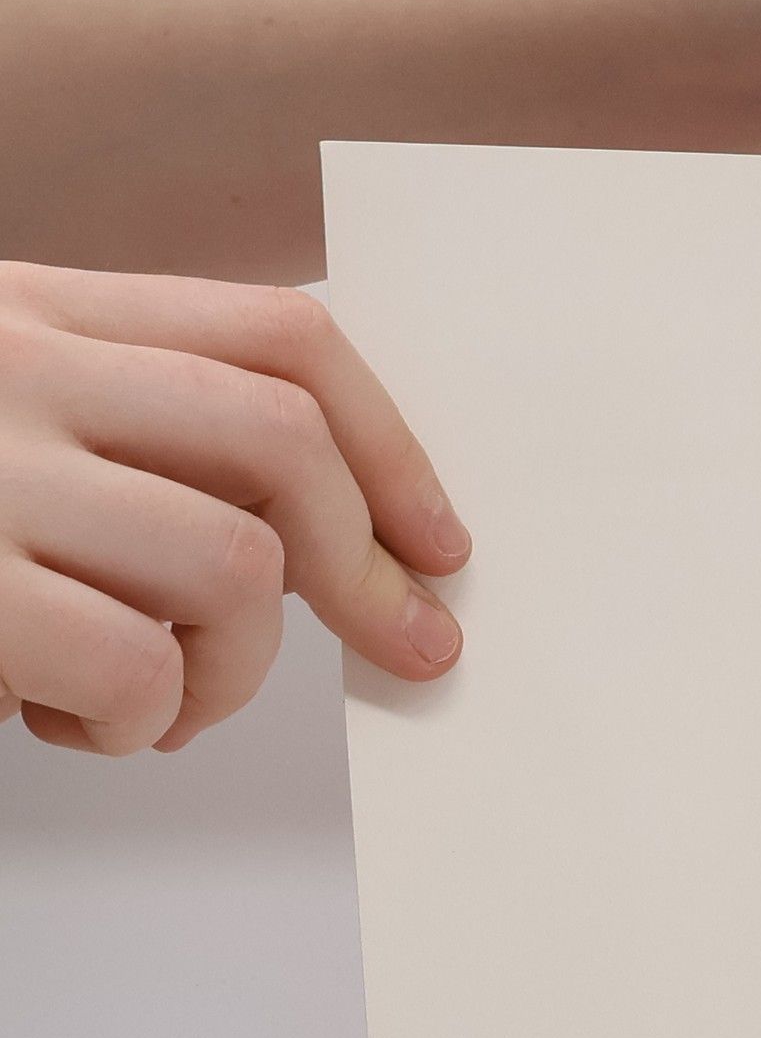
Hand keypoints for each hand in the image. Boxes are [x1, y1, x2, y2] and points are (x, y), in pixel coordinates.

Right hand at [0, 264, 467, 754]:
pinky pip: (129, 669)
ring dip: (229, 671)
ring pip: (230, 570)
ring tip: (155, 700)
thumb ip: (140, 445)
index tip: (440, 545)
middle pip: (281, 444)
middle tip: (397, 645)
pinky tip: (70, 718)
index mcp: (37, 314)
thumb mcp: (11, 431)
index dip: (390, 445)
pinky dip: (134, 723)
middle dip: (364, 567)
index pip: (277, 338)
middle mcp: (8, 368)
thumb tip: (333, 546)